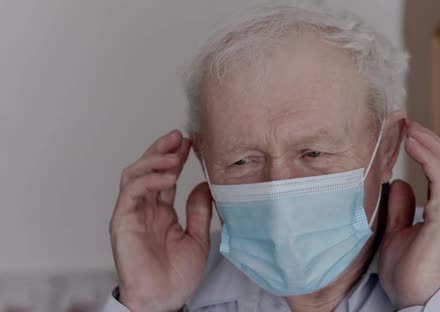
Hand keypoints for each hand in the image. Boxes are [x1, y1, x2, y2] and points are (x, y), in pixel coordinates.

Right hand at [110, 130, 212, 310]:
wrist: (163, 299)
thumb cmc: (176, 275)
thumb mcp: (198, 237)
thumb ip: (199, 210)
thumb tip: (204, 184)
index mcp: (161, 212)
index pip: (166, 176)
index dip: (176, 158)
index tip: (191, 143)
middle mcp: (145, 209)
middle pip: (148, 169)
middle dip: (162, 150)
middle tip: (178, 136)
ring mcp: (132, 213)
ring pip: (135, 174)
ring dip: (153, 160)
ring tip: (174, 154)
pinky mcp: (122, 221)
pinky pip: (131, 192)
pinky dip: (149, 179)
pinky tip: (167, 176)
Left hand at [378, 122, 439, 307]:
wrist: (413, 298)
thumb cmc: (407, 271)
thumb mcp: (397, 231)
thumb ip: (401, 208)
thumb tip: (399, 183)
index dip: (427, 149)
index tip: (407, 133)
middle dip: (429, 140)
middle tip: (408, 124)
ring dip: (430, 143)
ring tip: (410, 128)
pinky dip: (429, 159)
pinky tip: (413, 145)